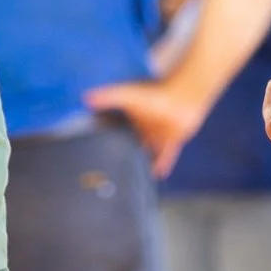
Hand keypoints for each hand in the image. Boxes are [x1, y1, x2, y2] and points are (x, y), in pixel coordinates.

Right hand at [84, 76, 200, 177]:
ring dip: (141, 158)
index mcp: (132, 117)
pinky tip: (157, 175)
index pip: (116, 127)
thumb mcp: (128, 97)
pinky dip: (161, 164)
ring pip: (147, 149)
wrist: (185, 98)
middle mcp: (144, 125)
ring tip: (129, 173)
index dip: (105, 134)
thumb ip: (108, 97)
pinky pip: (166, 155)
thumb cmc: (156, 95)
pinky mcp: (172, 139)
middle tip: (110, 163)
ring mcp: (158, 132)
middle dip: (122, 149)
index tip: (92, 144)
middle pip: (130, 140)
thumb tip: (85, 97)